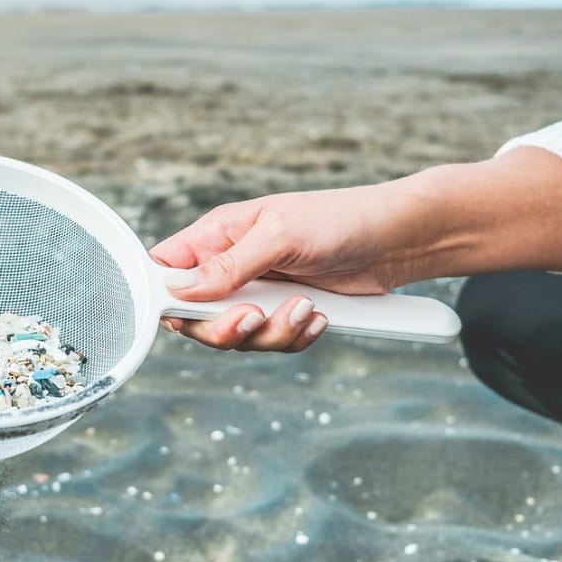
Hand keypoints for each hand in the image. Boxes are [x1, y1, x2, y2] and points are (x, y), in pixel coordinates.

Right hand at [150, 184, 408, 352]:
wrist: (396, 240)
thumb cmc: (338, 220)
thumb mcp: (278, 236)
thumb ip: (227, 265)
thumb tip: (177, 288)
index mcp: (217, 236)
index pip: (166, 269)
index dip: (164, 296)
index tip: (184, 313)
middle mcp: (231, 266)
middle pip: (194, 316)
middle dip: (223, 328)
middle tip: (253, 318)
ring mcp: (258, 293)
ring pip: (236, 336)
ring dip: (270, 333)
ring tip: (305, 309)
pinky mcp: (284, 313)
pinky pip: (272, 341)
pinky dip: (294, 337)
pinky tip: (318, 318)